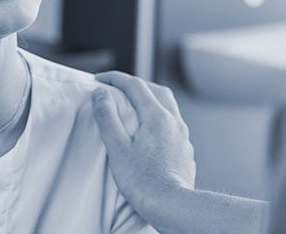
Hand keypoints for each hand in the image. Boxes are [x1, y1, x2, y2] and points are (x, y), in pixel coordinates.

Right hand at [92, 71, 196, 227]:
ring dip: (151, 99)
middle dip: (136, 84)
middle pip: (156, 90)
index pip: (135, 85)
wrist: (172, 205)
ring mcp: (182, 135)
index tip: (100, 79)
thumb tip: (101, 94)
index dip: (115, 78)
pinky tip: (151, 131)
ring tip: (135, 105)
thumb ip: (108, 117)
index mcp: (156, 116)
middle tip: (118, 87)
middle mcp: (173, 121)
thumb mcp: (117, 147)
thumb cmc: (143, 180)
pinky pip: (173, 123)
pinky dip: (159, 117)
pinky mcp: (185, 150)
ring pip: (168, 106)